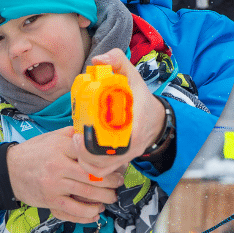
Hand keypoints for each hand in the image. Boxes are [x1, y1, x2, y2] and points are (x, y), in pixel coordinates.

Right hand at [7, 127, 123, 223]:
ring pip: (86, 194)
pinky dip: (87, 214)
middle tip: (120, 183)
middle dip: (111, 182)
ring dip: (104, 198)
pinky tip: (96, 212)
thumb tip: (96, 131)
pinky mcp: (49, 201)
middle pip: (92, 176)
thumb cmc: (36, 151)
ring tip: (112, 197)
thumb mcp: (53, 136)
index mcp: (61, 148)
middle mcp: (58, 166)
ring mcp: (53, 185)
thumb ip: (74, 134)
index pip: (90, 154)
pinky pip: (72, 211)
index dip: (107, 161)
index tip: (118, 164)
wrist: (9, 170)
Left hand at [72, 48, 165, 178]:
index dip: (98, 142)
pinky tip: (84, 154)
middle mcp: (133, 143)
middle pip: (107, 159)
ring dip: (87, 160)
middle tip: (76, 138)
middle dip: (87, 153)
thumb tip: (98, 61)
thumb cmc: (141, 97)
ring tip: (78, 145)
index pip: (120, 140)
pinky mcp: (123, 161)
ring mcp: (128, 155)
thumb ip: (117, 61)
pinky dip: (91, 166)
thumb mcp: (132, 75)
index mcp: (136, 122)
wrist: (157, 119)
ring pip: (104, 169)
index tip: (82, 132)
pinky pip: (105, 172)